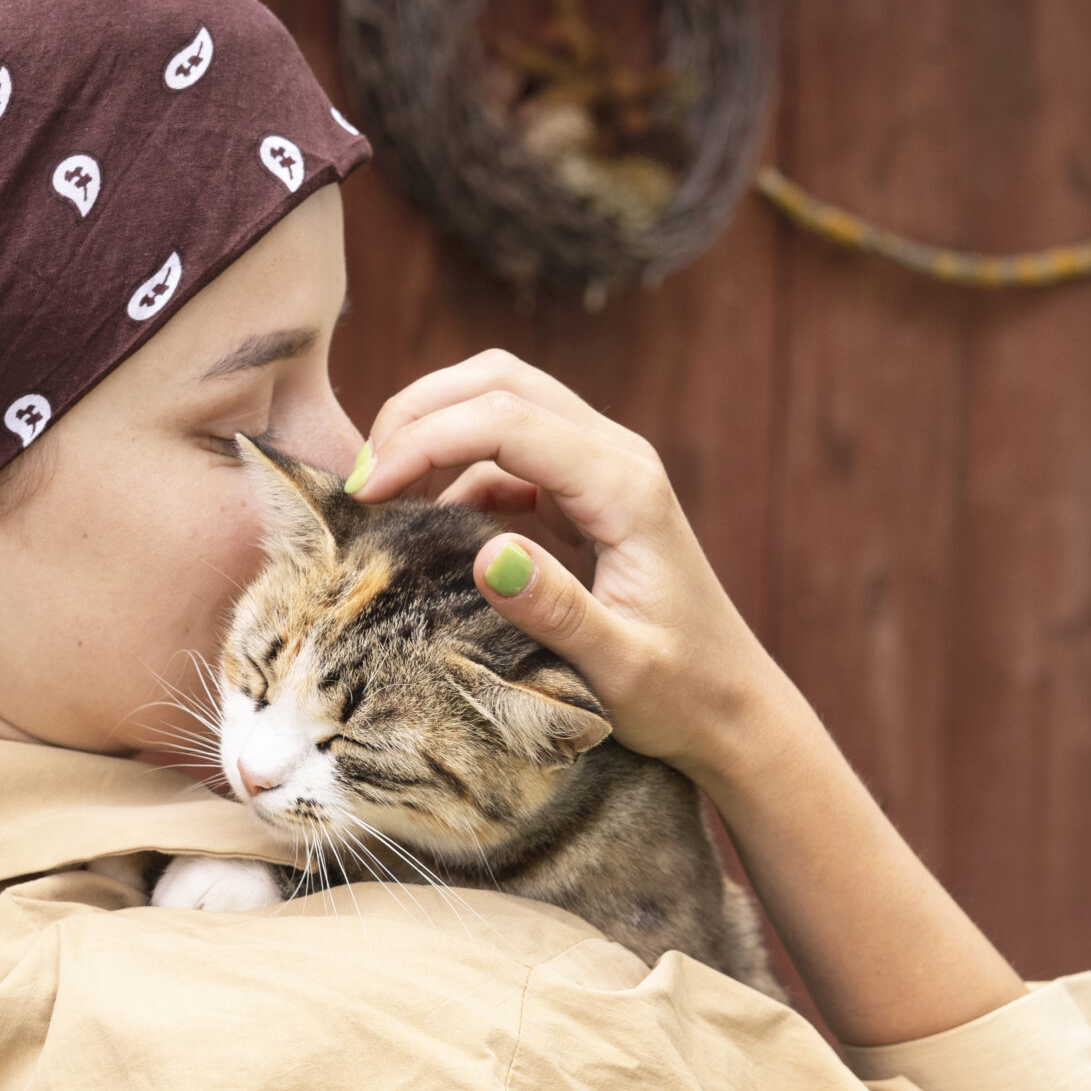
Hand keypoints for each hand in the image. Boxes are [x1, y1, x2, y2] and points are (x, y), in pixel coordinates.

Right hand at [359, 353, 1030, 1043]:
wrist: (731, 709)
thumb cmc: (681, 694)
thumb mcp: (617, 667)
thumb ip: (555, 610)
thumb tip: (484, 552)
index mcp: (624, 486)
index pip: (505, 420)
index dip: (424, 443)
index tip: (364, 495)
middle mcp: (615, 457)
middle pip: (498, 381)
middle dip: (418, 414)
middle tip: (359, 480)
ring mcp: (600, 467)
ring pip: (500, 400)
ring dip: (432, 430)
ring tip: (378, 494)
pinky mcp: (583, 491)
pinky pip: (505, 450)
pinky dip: (453, 469)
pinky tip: (423, 523)